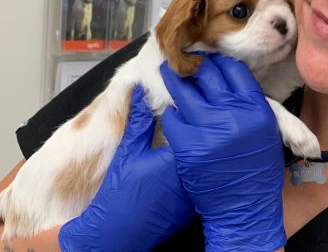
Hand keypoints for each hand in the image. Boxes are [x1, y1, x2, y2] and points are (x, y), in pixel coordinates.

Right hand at [58, 86, 194, 251]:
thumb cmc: (119, 196)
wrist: (117, 236)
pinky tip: (195, 156)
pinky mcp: (196, 205)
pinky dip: (202, 165)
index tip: (192, 92)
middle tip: (197, 107)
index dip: (197, 106)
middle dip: (204, 123)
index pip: (199, 124)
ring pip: (211, 161)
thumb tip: (143, 92)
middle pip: (209, 142)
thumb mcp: (128, 152)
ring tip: (197, 128)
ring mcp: (198, 193)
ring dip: (206, 145)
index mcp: (181, 159)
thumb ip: (140, 120)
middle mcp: (196, 176)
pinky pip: (206, 178)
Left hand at [161, 54, 286, 251]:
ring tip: (168, 73)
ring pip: (184, 91)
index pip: (233, 69)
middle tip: (184, 60)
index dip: (218, 61)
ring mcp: (209, 129)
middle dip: (193, 65)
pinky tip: (174, 115)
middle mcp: (233, 114)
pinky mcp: (188, 146)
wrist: (244, 209)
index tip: (208, 59)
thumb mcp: (265, 131)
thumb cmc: (256, 169)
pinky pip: (172, 118)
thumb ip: (249, 103)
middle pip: (206, 74)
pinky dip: (171, 115)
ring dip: (174, 81)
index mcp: (256, 108)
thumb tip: (228, 75)